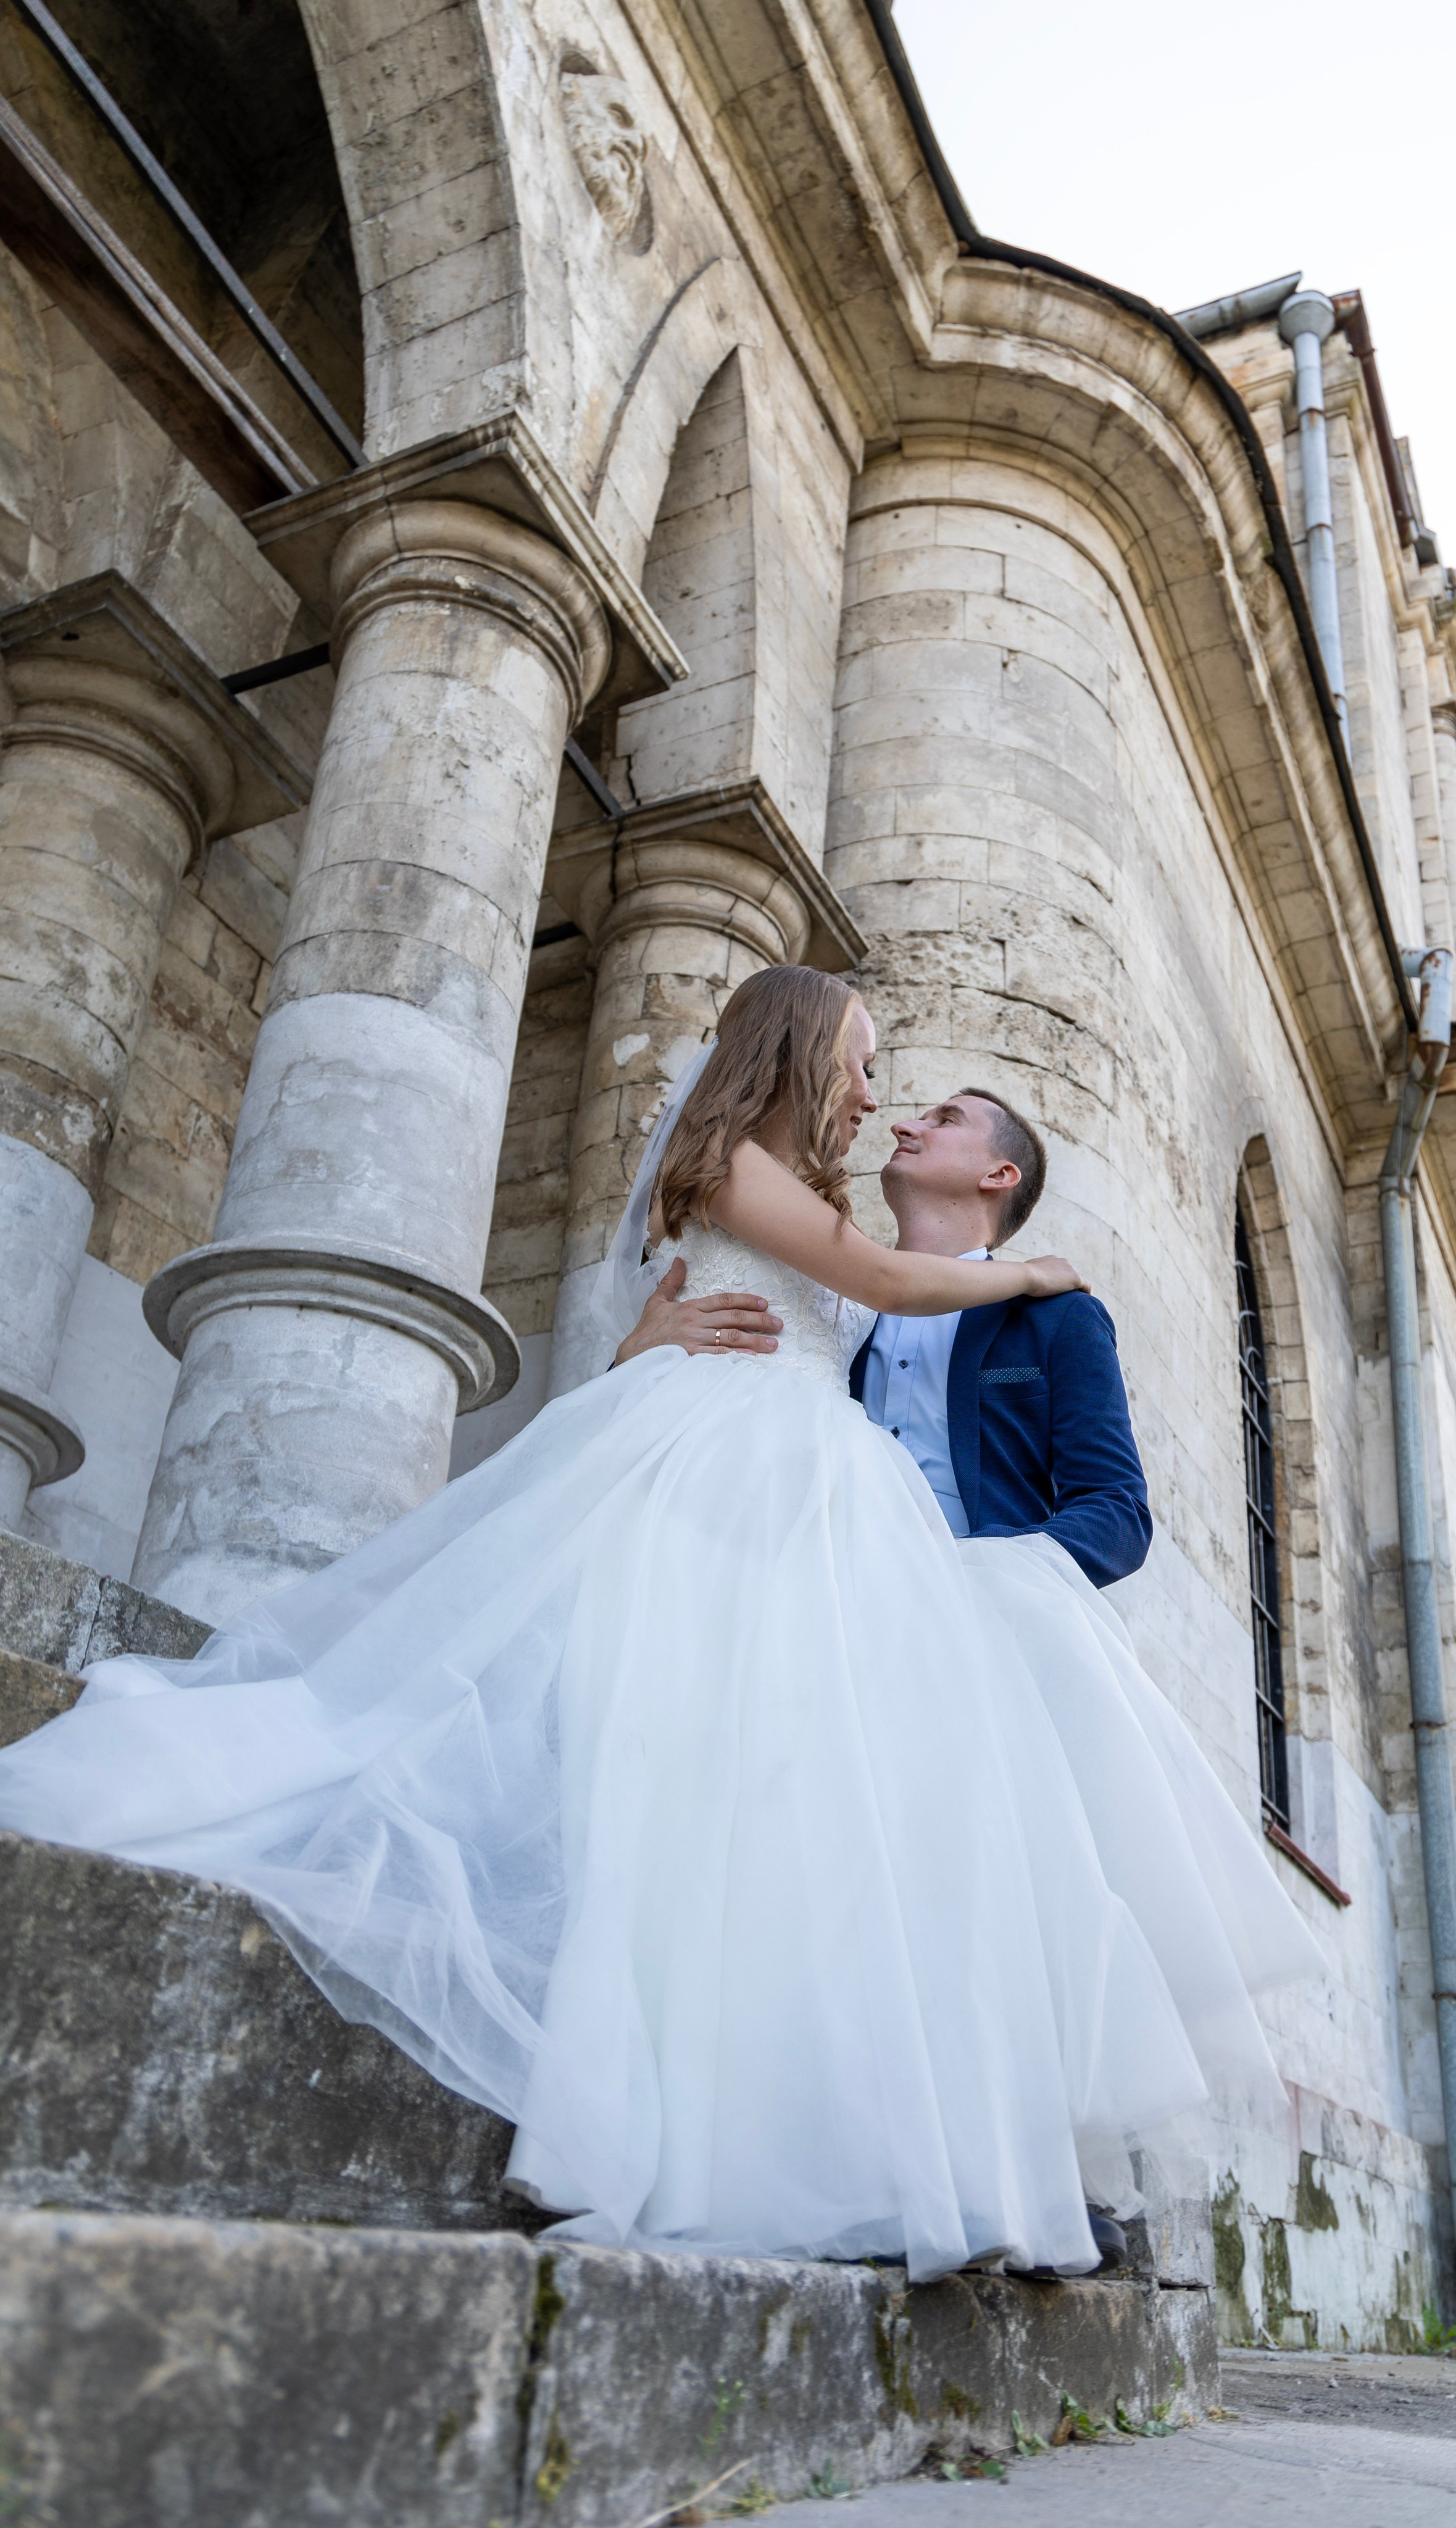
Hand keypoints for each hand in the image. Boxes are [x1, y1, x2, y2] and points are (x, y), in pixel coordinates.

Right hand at [613, 1257, 782, 1363]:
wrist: (633, 1356)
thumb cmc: (647, 1331)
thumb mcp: (657, 1302)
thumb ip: (671, 1282)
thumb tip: (680, 1261)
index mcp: (690, 1308)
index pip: (723, 1300)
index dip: (745, 1301)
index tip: (764, 1303)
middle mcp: (695, 1322)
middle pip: (732, 1318)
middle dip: (758, 1320)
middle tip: (778, 1324)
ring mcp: (694, 1341)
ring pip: (730, 1337)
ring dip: (754, 1340)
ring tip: (773, 1343)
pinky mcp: (691, 1359)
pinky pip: (718, 1356)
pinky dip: (736, 1356)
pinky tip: (751, 1358)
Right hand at [1021, 1254, 1090, 1298]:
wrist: (1026, 1276)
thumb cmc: (1021, 1277)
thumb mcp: (1023, 1274)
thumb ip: (1027, 1276)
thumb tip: (1019, 1284)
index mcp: (1050, 1260)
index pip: (1059, 1270)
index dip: (1059, 1280)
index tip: (1057, 1291)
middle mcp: (1062, 1261)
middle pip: (1070, 1274)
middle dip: (1069, 1285)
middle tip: (1067, 1299)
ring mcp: (1070, 1269)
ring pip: (1078, 1280)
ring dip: (1078, 1290)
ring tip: (1076, 1302)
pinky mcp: (1075, 1278)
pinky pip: (1086, 1286)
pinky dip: (1087, 1293)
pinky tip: (1086, 1302)